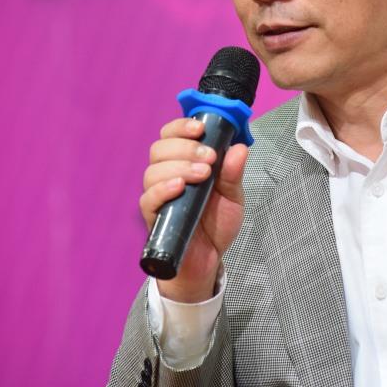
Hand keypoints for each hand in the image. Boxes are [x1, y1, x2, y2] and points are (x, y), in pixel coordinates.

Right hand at [140, 118, 247, 302]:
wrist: (209, 260)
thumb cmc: (216, 224)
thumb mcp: (233, 196)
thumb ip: (233, 173)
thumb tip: (238, 147)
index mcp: (183, 163)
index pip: (171, 135)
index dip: (181, 126)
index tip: (200, 128)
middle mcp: (166, 175)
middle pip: (160, 148)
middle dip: (185, 147)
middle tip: (209, 158)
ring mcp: (158, 196)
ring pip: (153, 170)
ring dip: (179, 166)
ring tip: (203, 175)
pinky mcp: (153, 217)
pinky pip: (148, 198)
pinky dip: (163, 189)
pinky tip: (180, 188)